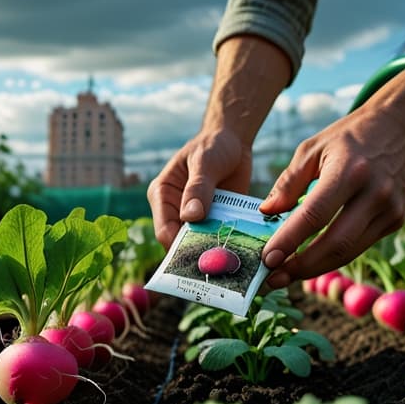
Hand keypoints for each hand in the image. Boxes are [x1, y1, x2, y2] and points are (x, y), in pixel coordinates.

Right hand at [147, 128, 252, 248]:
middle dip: (197, 252)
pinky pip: (218, 239)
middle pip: (180, 242)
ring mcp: (196, 219)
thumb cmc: (212, 146)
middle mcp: (175, 210)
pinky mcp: (215, 221)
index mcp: (162, 195)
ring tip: (231, 259)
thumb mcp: (205, 163)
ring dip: (214, 251)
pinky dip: (227, 244)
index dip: (178, 245)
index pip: (164, 229)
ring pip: (200, 244)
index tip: (200, 254)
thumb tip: (190, 217)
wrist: (234, 141)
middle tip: (218, 262)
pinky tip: (242, 251)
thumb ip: (198, 188)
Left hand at [259, 104, 404, 287]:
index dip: (290, 240)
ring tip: (286, 275)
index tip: (267, 259)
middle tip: (272, 278)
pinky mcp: (396, 220)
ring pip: (349, 252)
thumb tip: (266, 212)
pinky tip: (311, 260)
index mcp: (349, 171)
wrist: (401, 127)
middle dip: (301, 267)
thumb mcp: (312, 148)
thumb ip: (288, 182)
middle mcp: (374, 193)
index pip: (315, 214)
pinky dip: (334, 257)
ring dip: (315, 269)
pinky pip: (360, 245)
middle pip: (335, 244)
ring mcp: (390, 209)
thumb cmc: (350, 137)